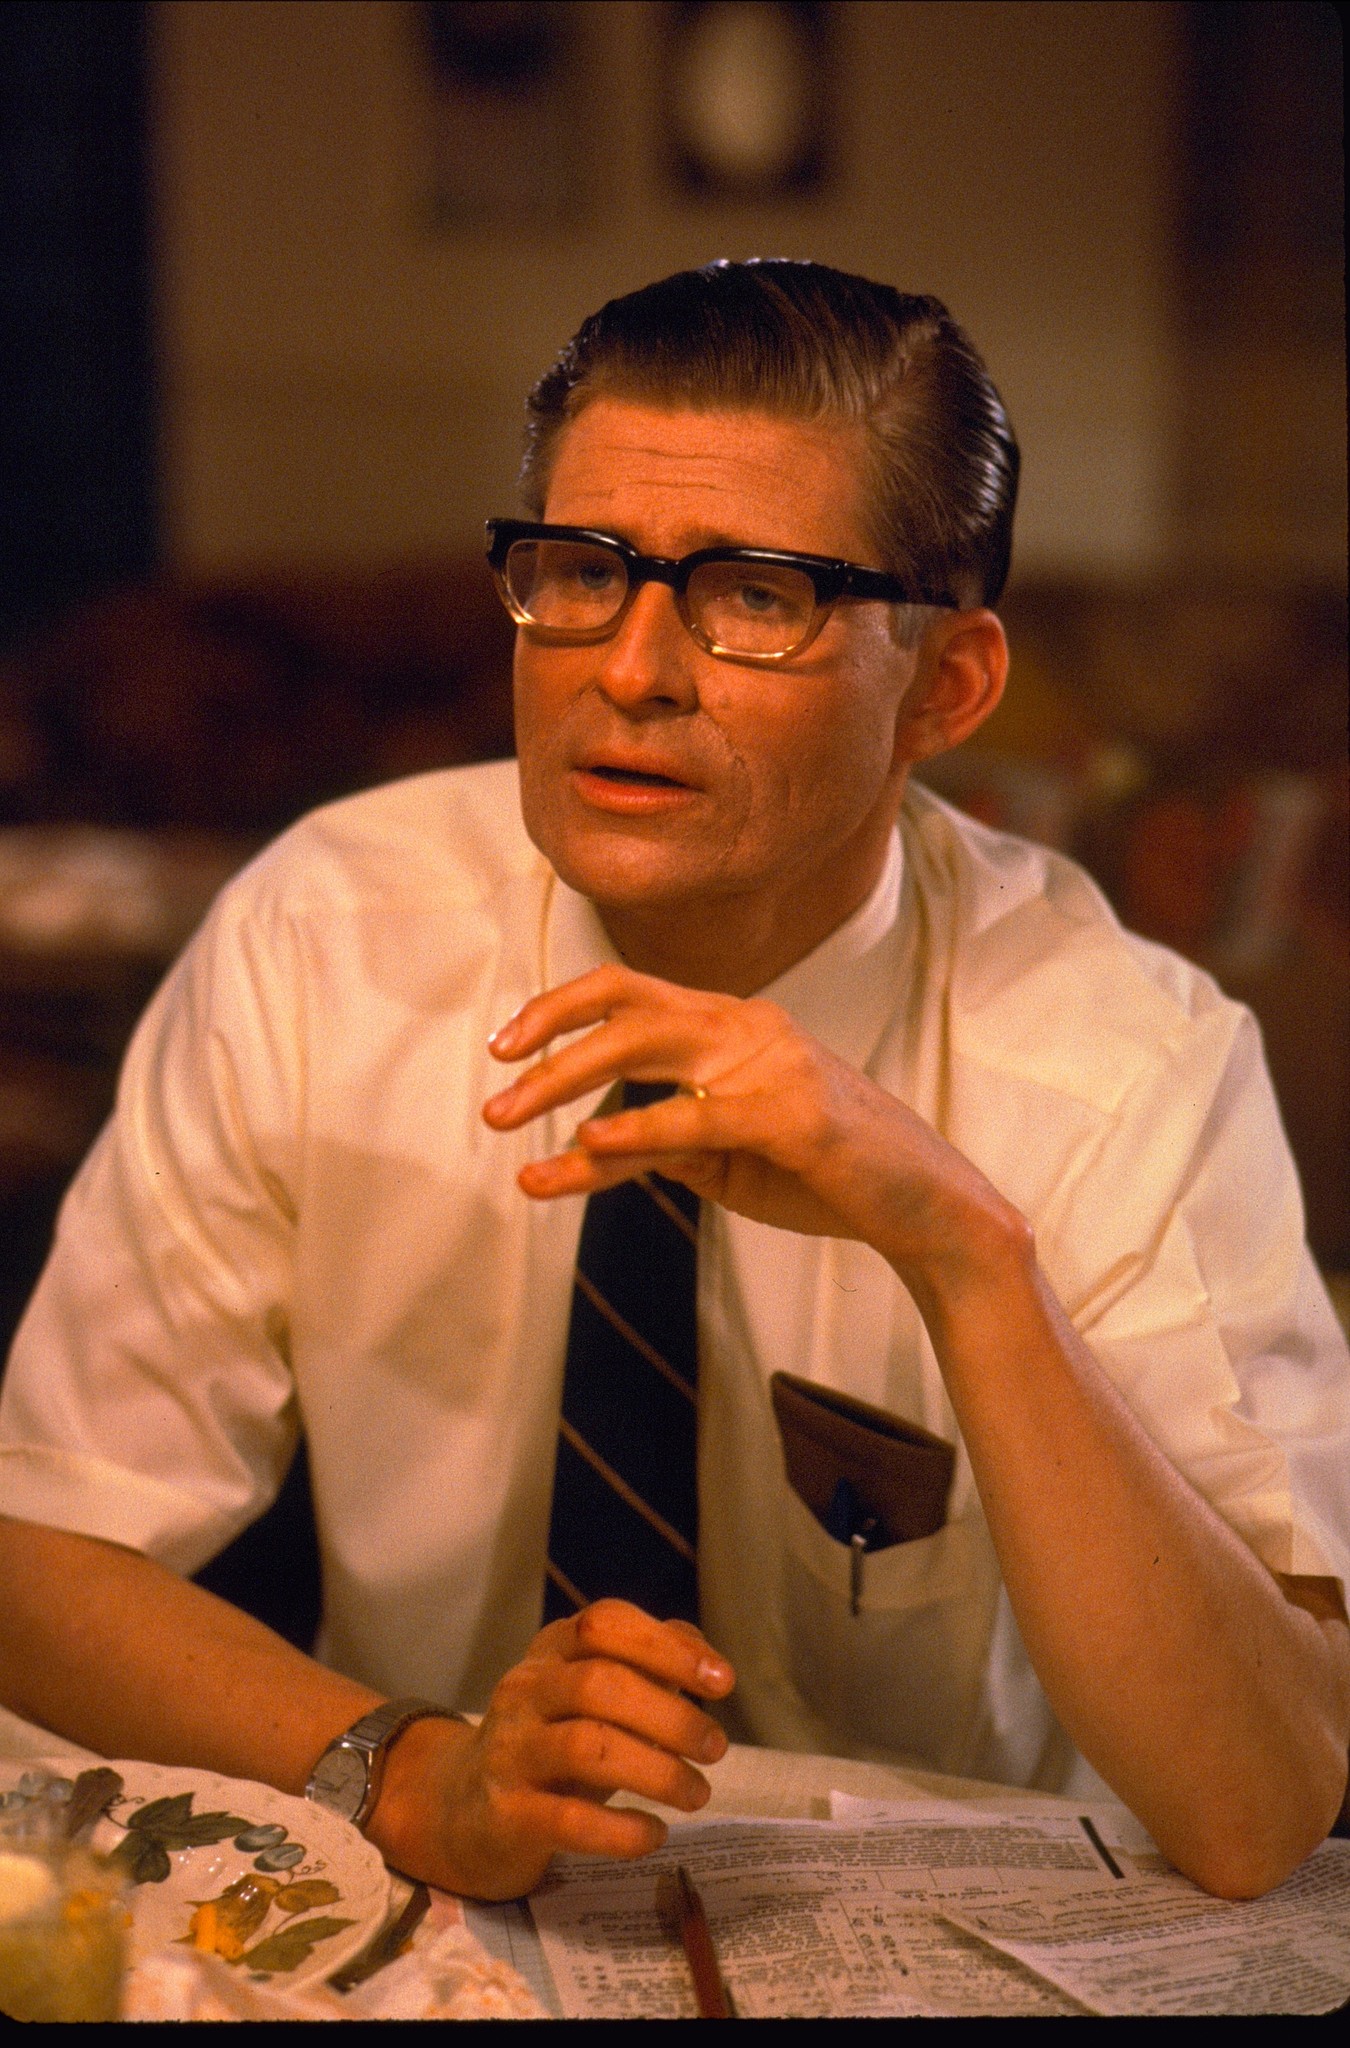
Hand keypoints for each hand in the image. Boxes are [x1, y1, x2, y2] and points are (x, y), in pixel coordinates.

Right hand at [367, 1600, 733, 1899]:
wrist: (460, 1810)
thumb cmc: (549, 1744)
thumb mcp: (590, 1694)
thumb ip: (644, 1666)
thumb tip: (702, 1652)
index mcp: (551, 1651)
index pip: (604, 1624)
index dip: (666, 1647)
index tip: (722, 1681)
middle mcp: (525, 1691)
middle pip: (600, 1684)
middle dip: (671, 1716)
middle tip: (715, 1748)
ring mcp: (510, 1752)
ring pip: (586, 1748)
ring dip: (657, 1772)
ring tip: (697, 1794)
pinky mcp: (506, 1815)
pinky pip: (569, 1821)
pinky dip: (622, 1831)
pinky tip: (654, 1834)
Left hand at [483, 963, 1017, 1287]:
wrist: (924, 1207)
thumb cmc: (825, 1175)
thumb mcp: (725, 1160)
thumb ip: (660, 1145)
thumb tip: (583, 1151)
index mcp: (732, 1024)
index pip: (627, 991)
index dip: (557, 1009)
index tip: (504, 1047)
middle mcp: (747, 1026)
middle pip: (624, 1006)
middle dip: (546, 1047)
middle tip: (493, 1102)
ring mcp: (772, 1062)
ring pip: (645, 1046)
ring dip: (567, 1082)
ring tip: (513, 1122)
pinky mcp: (792, 1113)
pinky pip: (695, 1115)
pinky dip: (635, 1127)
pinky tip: (589, 1144)